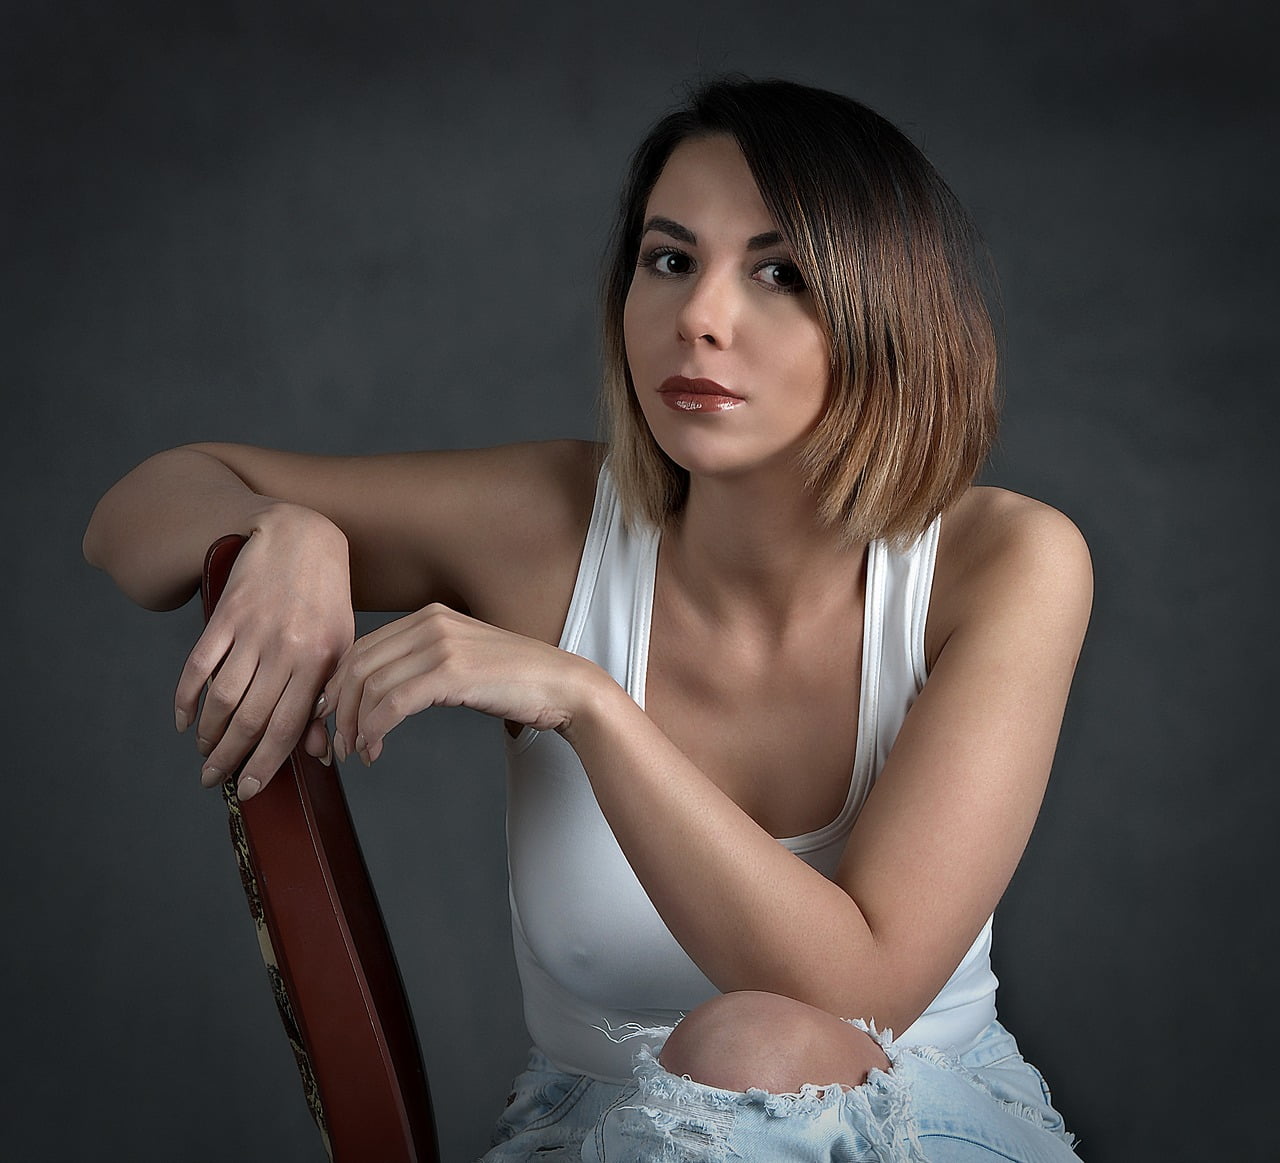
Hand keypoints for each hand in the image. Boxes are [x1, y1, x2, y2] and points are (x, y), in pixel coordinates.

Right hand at [174, 504, 354, 797]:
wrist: (300, 534)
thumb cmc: (326, 596)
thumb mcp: (342, 644)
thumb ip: (328, 697)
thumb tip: (322, 753)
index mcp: (319, 662)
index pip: (288, 726)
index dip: (267, 763)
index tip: (250, 790)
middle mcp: (286, 649)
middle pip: (251, 718)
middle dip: (230, 758)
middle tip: (214, 781)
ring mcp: (253, 632)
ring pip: (223, 697)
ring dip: (209, 733)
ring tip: (204, 754)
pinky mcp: (226, 615)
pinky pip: (199, 665)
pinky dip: (187, 697)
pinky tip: (184, 720)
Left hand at [317, 603, 603, 764]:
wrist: (563, 686)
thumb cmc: (516, 681)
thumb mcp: (461, 661)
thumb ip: (422, 666)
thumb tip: (378, 694)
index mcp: (429, 616)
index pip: (362, 648)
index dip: (338, 686)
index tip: (332, 718)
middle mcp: (431, 623)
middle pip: (357, 665)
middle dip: (338, 709)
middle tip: (337, 743)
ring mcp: (442, 645)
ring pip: (370, 686)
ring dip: (354, 726)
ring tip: (358, 752)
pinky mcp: (452, 672)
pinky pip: (392, 703)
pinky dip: (375, 730)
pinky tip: (376, 748)